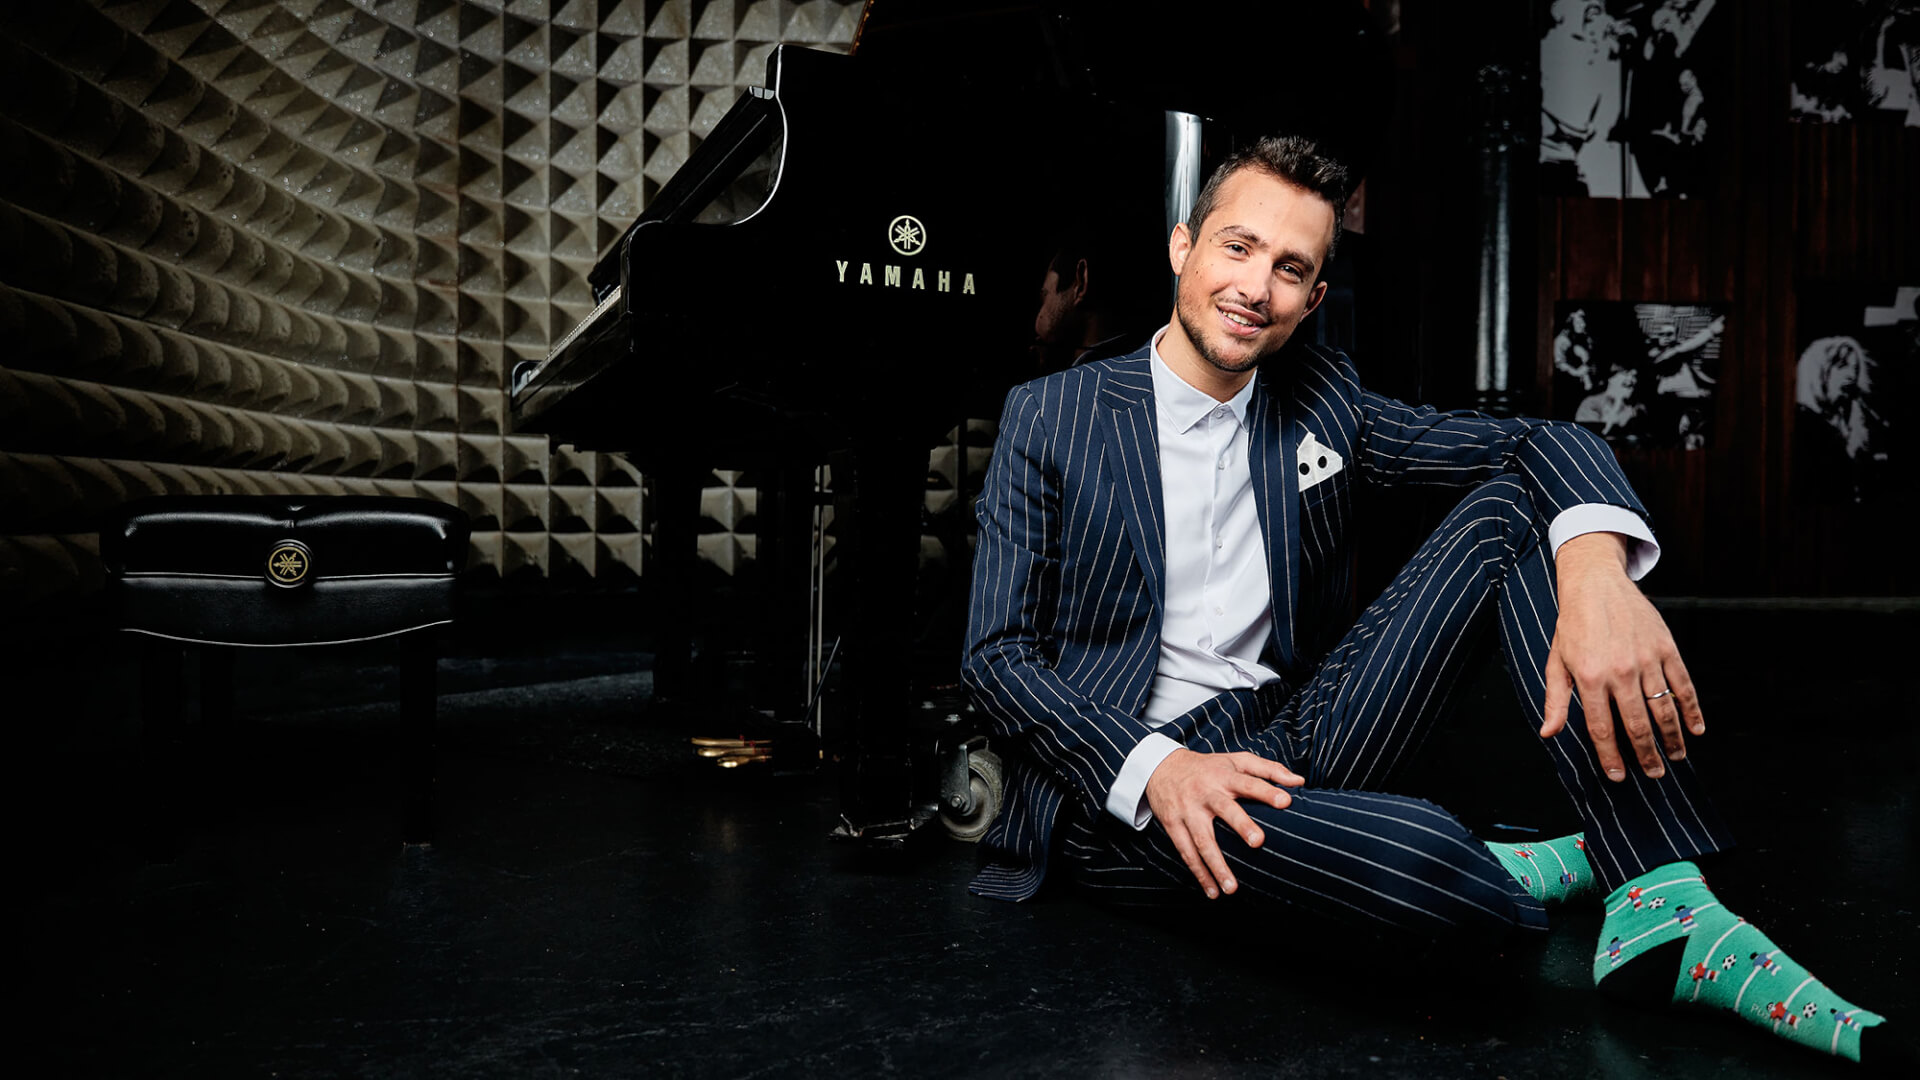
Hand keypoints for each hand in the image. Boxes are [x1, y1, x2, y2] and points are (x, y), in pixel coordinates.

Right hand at [1143, 749, 1304, 898]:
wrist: (1161, 768)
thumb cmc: (1208, 767)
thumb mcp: (1236, 760)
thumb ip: (1268, 769)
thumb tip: (1299, 781)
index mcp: (1224, 776)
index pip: (1249, 782)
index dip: (1267, 791)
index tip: (1286, 801)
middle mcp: (1206, 793)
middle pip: (1225, 809)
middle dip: (1241, 825)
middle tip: (1257, 842)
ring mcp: (1188, 810)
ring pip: (1203, 840)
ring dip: (1217, 865)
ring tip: (1232, 888)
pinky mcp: (1173, 825)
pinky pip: (1186, 852)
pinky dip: (1199, 873)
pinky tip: (1212, 891)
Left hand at [1541, 533, 1704, 781]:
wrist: (1596, 584)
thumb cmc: (1573, 625)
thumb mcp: (1556, 662)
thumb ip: (1555, 700)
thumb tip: (1548, 733)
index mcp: (1590, 677)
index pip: (1601, 728)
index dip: (1610, 756)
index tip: (1618, 776)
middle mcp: (1620, 672)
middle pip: (1637, 725)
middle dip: (1646, 755)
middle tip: (1653, 774)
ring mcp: (1646, 660)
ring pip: (1664, 709)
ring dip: (1672, 738)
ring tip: (1674, 757)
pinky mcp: (1666, 648)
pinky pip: (1683, 685)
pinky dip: (1692, 709)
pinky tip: (1696, 728)